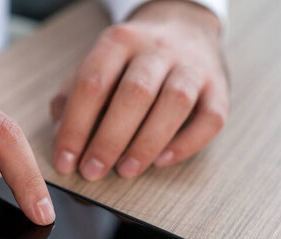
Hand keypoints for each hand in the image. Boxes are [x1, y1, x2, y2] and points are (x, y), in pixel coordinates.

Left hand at [51, 0, 228, 179]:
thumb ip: (75, 95)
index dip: (76, 126)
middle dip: (110, 139)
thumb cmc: (133, 58)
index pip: (94, 83)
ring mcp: (192, 67)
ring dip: (147, 142)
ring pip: (175, 103)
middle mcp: (158, 49)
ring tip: (126, 170)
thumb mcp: (98, 63)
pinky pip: (210, 118)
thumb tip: (62, 136)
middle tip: (93, 171)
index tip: (66, 161)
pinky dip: (187, 143)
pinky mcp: (218, 88)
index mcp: (120, 41)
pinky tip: (162, 161)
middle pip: (135, 93)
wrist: (183, 26)